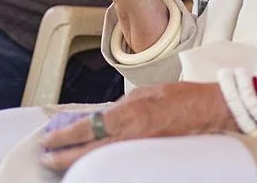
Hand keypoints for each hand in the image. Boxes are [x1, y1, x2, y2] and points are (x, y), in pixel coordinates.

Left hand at [38, 82, 232, 170]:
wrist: (209, 110)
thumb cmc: (179, 97)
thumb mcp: (142, 94)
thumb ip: (119, 107)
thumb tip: (102, 117)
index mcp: (128, 114)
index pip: (86, 127)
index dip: (63, 136)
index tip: (48, 139)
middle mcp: (131, 135)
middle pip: (88, 152)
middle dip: (64, 157)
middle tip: (47, 158)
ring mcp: (140, 149)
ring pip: (101, 160)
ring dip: (80, 162)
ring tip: (63, 163)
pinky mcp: (148, 157)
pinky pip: (118, 161)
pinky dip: (102, 161)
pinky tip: (93, 162)